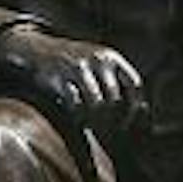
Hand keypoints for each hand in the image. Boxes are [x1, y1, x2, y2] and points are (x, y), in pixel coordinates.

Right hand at [0, 26, 146, 126]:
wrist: (38, 49)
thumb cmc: (74, 64)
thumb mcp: (98, 65)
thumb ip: (118, 83)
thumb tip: (144, 110)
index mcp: (112, 57)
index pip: (134, 85)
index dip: (135, 108)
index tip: (128, 125)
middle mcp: (98, 59)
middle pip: (115, 99)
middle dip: (111, 120)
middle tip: (104, 132)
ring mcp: (78, 67)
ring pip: (96, 104)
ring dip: (94, 121)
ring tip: (89, 125)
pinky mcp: (59, 76)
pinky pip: (74, 104)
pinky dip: (77, 116)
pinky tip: (76, 119)